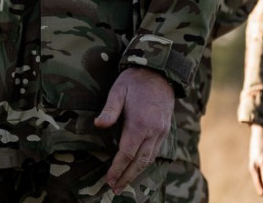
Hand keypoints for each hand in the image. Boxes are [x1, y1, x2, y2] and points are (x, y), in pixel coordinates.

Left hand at [93, 66, 173, 192]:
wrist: (159, 73)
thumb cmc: (134, 81)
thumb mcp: (117, 91)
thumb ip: (109, 110)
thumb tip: (98, 125)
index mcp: (139, 124)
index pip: (127, 153)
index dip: (117, 169)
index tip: (109, 180)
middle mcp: (153, 132)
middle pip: (139, 162)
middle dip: (127, 177)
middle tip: (115, 189)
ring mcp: (161, 132)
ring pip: (149, 159)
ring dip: (137, 172)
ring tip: (125, 182)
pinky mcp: (164, 130)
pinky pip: (155, 151)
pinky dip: (146, 162)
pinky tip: (138, 167)